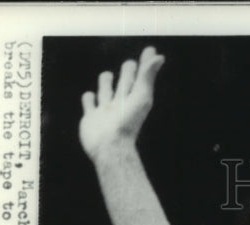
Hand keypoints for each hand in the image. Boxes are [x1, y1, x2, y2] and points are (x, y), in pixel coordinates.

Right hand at [79, 47, 164, 162]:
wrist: (110, 147)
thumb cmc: (127, 122)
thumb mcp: (140, 96)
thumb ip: (147, 76)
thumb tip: (159, 56)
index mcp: (134, 97)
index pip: (141, 75)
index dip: (146, 63)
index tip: (151, 51)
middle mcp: (121, 102)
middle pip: (125, 82)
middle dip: (128, 73)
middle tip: (131, 65)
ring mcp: (106, 110)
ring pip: (106, 91)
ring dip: (106, 83)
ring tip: (108, 77)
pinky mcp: (91, 118)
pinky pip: (89, 104)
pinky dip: (89, 99)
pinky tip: (91, 97)